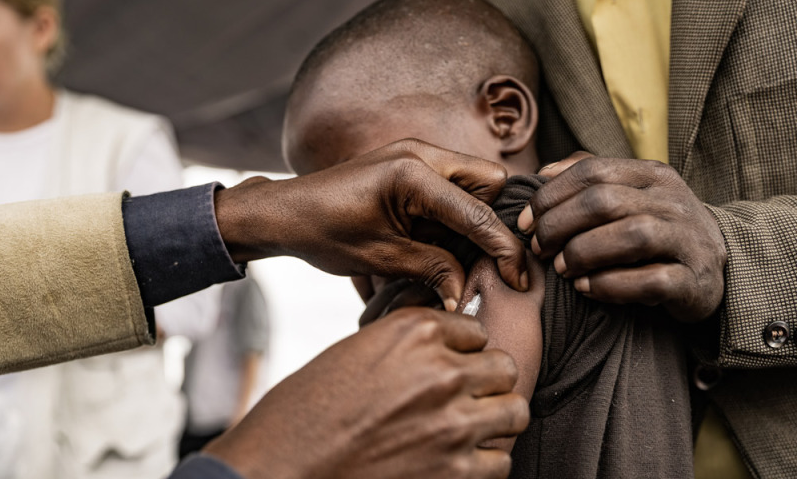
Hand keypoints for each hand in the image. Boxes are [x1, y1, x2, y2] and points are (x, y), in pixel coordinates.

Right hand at [203, 307, 529, 478]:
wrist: (282, 467)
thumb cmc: (305, 412)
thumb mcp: (356, 352)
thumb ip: (407, 347)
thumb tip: (446, 351)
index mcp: (415, 332)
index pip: (476, 331)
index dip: (462, 352)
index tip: (448, 367)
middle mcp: (441, 371)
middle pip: (504, 368)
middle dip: (486, 383)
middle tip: (462, 399)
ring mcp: (453, 423)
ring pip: (514, 411)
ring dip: (492, 421)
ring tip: (463, 430)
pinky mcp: (457, 472)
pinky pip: (500, 461)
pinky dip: (483, 463)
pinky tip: (453, 461)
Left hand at [215, 139, 528, 310]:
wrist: (285, 213)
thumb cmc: (324, 232)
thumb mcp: (382, 258)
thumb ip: (433, 270)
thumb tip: (466, 293)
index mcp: (413, 173)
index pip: (478, 212)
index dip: (503, 249)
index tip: (519, 278)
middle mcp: (421, 153)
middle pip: (489, 182)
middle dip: (491, 221)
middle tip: (481, 260)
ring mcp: (416, 153)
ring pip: (474, 181)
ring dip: (471, 218)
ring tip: (449, 253)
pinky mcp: (410, 163)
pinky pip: (451, 183)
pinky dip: (453, 212)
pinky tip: (435, 239)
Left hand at [517, 152, 726, 321]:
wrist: (715, 268)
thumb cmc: (656, 229)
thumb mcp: (630, 195)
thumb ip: (588, 178)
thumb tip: (542, 173)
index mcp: (653, 174)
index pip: (593, 171)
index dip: (549, 195)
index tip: (525, 222)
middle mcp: (673, 201)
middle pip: (604, 202)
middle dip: (559, 226)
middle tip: (539, 248)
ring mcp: (689, 240)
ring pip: (630, 236)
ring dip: (583, 253)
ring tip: (561, 269)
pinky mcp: (695, 281)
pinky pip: (651, 280)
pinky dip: (610, 285)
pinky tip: (586, 288)